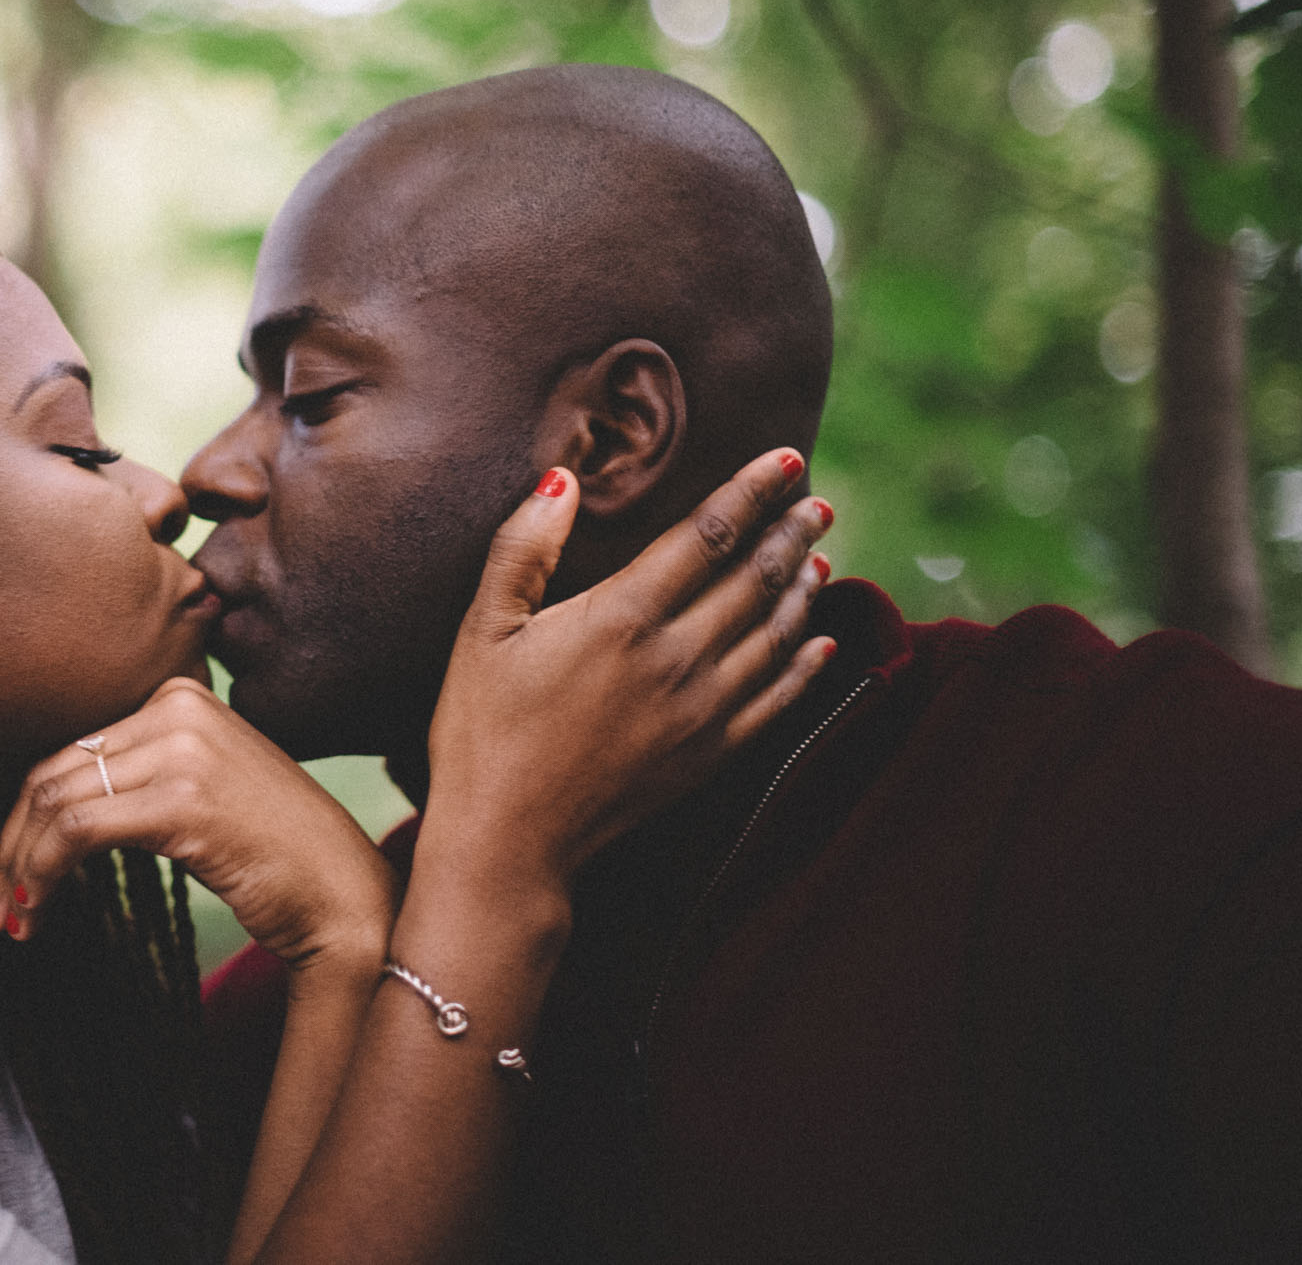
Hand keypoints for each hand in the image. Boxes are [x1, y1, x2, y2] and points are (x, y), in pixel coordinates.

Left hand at [0, 678, 395, 977]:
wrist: (345, 895)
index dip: (26, 814)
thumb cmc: (275, 855)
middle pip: (55, 770)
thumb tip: (51, 811)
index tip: (11, 869)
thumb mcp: (201, 790)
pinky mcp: (184, 800)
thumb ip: (140, 777)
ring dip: (20, 868)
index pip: (73, 749)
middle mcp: (180, 708)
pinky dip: (42, 874)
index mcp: (182, 695)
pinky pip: (79, 831)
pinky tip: (36, 912)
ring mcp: (185, 749)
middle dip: (14, 843)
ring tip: (12, 918)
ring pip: (57, 801)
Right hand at [423, 448, 836, 882]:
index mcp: (621, 616)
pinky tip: (820, 643)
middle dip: (789, 531)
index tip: (784, 460)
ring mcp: (701, 711)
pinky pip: (776, 701)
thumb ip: (524, 548)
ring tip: (818, 551)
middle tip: (816, 500)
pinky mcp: (708, 756)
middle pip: (754, 579)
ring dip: (800, 588)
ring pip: (774, 634)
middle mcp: (676, 658)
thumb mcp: (482, 629)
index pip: (707, 536)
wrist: (507, 841)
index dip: (749, 492)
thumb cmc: (481, 730)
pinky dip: (805, 666)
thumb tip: (562, 478)